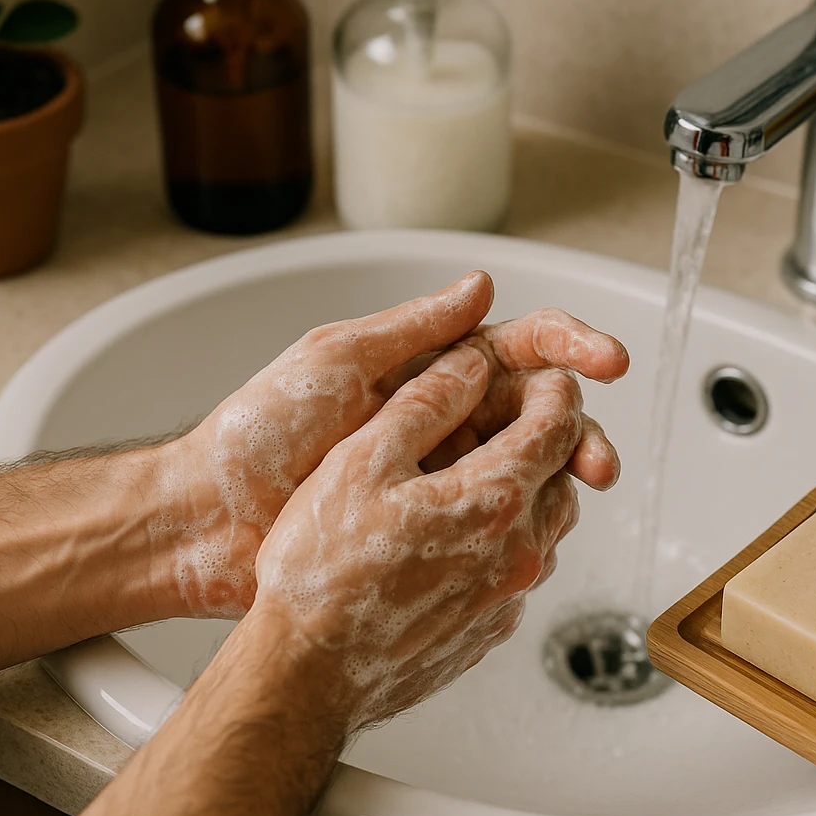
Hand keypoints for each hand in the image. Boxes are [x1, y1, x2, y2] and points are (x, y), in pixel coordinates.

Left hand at [150, 273, 627, 618]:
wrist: (208, 522)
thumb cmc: (257, 434)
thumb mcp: (334, 362)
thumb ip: (412, 330)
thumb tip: (481, 285)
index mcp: (428, 366)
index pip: (518, 346)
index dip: (570, 347)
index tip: (607, 360)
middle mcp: (443, 414)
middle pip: (539, 409)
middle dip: (580, 425)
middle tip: (599, 459)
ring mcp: (439, 471)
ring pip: (526, 466)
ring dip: (564, 475)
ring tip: (580, 496)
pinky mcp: (427, 524)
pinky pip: (494, 517)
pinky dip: (527, 519)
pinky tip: (540, 530)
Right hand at [250, 341, 608, 730]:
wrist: (305, 674)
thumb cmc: (321, 574)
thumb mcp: (361, 460)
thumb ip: (424, 402)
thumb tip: (469, 365)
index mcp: (493, 501)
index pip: (557, 426)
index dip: (552, 389)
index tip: (538, 376)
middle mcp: (518, 552)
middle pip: (563, 476)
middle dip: (546, 438)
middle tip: (510, 415)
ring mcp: (508, 598)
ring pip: (546, 525)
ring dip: (527, 490)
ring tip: (478, 471)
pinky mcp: (491, 629)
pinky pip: (520, 569)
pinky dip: (505, 538)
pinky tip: (456, 533)